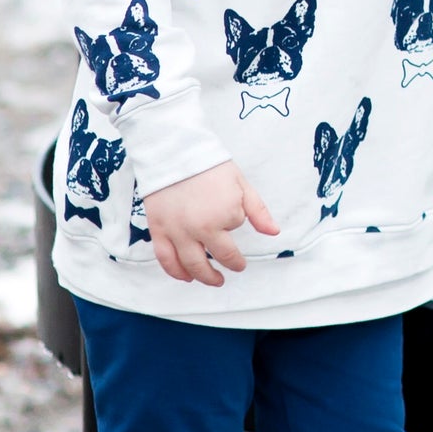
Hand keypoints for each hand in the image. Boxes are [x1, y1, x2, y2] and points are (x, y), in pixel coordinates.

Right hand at [143, 161, 279, 285]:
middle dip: (227, 268)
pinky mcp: (158, 230)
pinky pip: (165, 259)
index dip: (236, 236)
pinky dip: (175, 272)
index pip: (233, 238)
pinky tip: (185, 276)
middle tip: (230, 272)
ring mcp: (176, 231)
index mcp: (222, 217)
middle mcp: (199, 229)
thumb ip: (258, 212)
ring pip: (190, 265)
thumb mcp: (241, 185)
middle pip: (215, 260)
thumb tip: (274, 233)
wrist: (174, 151)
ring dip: (203, 277)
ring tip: (212, 280)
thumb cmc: (210, 166)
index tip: (239, 247)